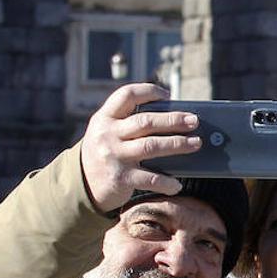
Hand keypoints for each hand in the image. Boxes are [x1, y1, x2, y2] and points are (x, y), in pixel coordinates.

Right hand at [79, 83, 201, 212]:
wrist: (80, 186)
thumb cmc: (105, 153)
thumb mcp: (109, 132)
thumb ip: (130, 123)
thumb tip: (175, 120)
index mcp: (104, 118)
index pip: (127, 95)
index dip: (149, 91)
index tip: (168, 95)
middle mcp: (107, 134)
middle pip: (146, 121)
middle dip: (173, 120)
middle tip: (194, 121)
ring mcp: (113, 156)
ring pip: (152, 146)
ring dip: (178, 144)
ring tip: (196, 143)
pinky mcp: (120, 178)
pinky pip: (150, 178)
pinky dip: (167, 181)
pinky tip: (177, 183)